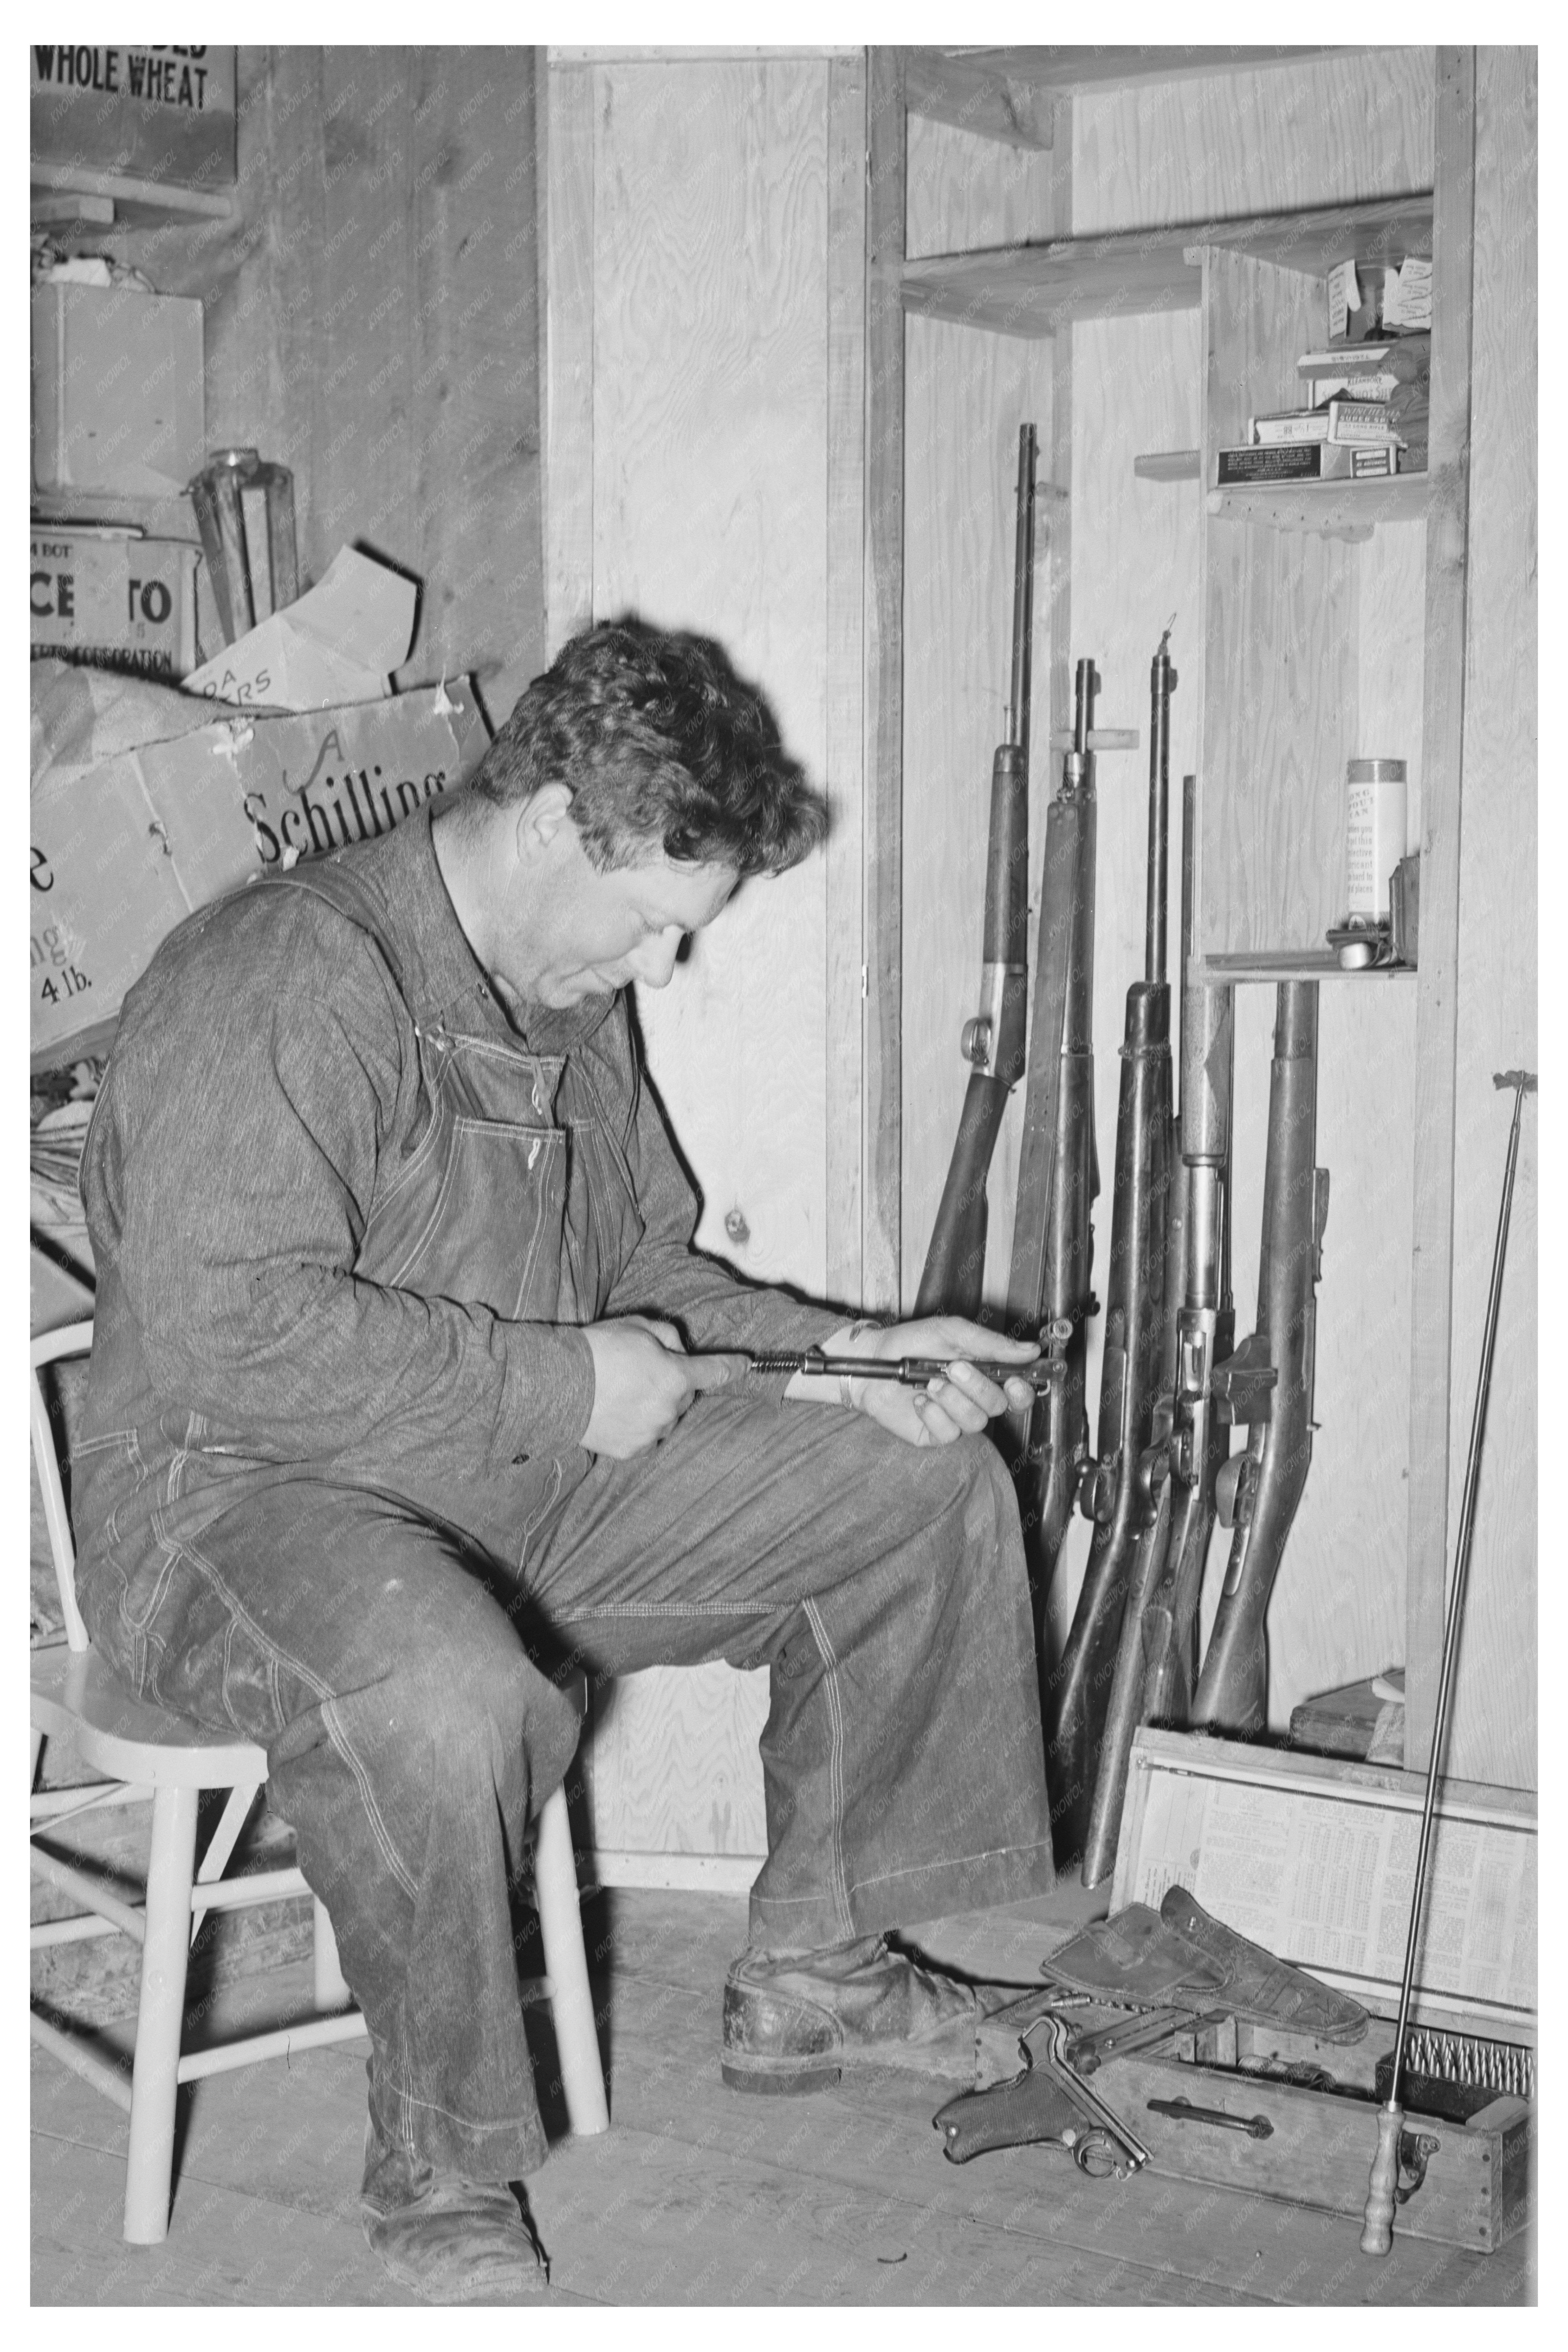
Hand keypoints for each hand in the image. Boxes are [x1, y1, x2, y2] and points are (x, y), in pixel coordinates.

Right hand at [581, 1317, 743, 1458]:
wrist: (557, 1386)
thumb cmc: (598, 1351)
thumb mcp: (637, 1327)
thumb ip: (668, 1336)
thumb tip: (678, 1350)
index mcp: (676, 1377)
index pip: (716, 1372)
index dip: (733, 1367)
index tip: (746, 1364)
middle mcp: (669, 1409)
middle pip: (685, 1396)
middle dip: (672, 1383)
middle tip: (640, 1371)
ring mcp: (651, 1433)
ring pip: (666, 1418)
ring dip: (655, 1406)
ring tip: (621, 1393)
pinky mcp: (632, 1451)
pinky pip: (646, 1436)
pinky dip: (638, 1425)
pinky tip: (616, 1411)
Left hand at [849, 1315, 1039, 1448]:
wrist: (874, 1360)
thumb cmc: (912, 1342)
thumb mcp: (952, 1332)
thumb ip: (990, 1343)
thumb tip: (1030, 1350)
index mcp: (985, 1373)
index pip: (1019, 1391)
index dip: (1023, 1391)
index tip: (1015, 1381)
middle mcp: (974, 1398)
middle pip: (999, 1405)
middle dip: (977, 1386)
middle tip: (953, 1367)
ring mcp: (956, 1418)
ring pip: (976, 1421)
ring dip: (952, 1399)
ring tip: (929, 1382)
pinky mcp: (935, 1433)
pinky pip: (949, 1433)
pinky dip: (932, 1413)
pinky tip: (918, 1400)